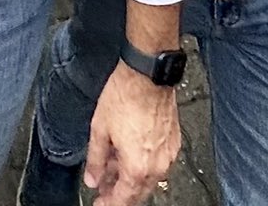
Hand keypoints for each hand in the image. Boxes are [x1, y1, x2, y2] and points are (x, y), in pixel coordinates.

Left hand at [84, 64, 181, 205]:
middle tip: (104, 188)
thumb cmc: (126, 95)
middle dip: (119, 194)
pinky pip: (158, 163)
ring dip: (131, 178)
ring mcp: (168, 154)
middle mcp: (157, 165)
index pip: (123, 200)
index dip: (108, 204)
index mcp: (137, 167)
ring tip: (113, 167)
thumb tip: (93, 179)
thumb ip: (96, 160)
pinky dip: (143, 164)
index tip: (99, 202)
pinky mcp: (174, 142)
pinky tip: (129, 153)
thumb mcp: (100, 129)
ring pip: (149, 178)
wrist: (148, 74)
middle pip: (138, 193)